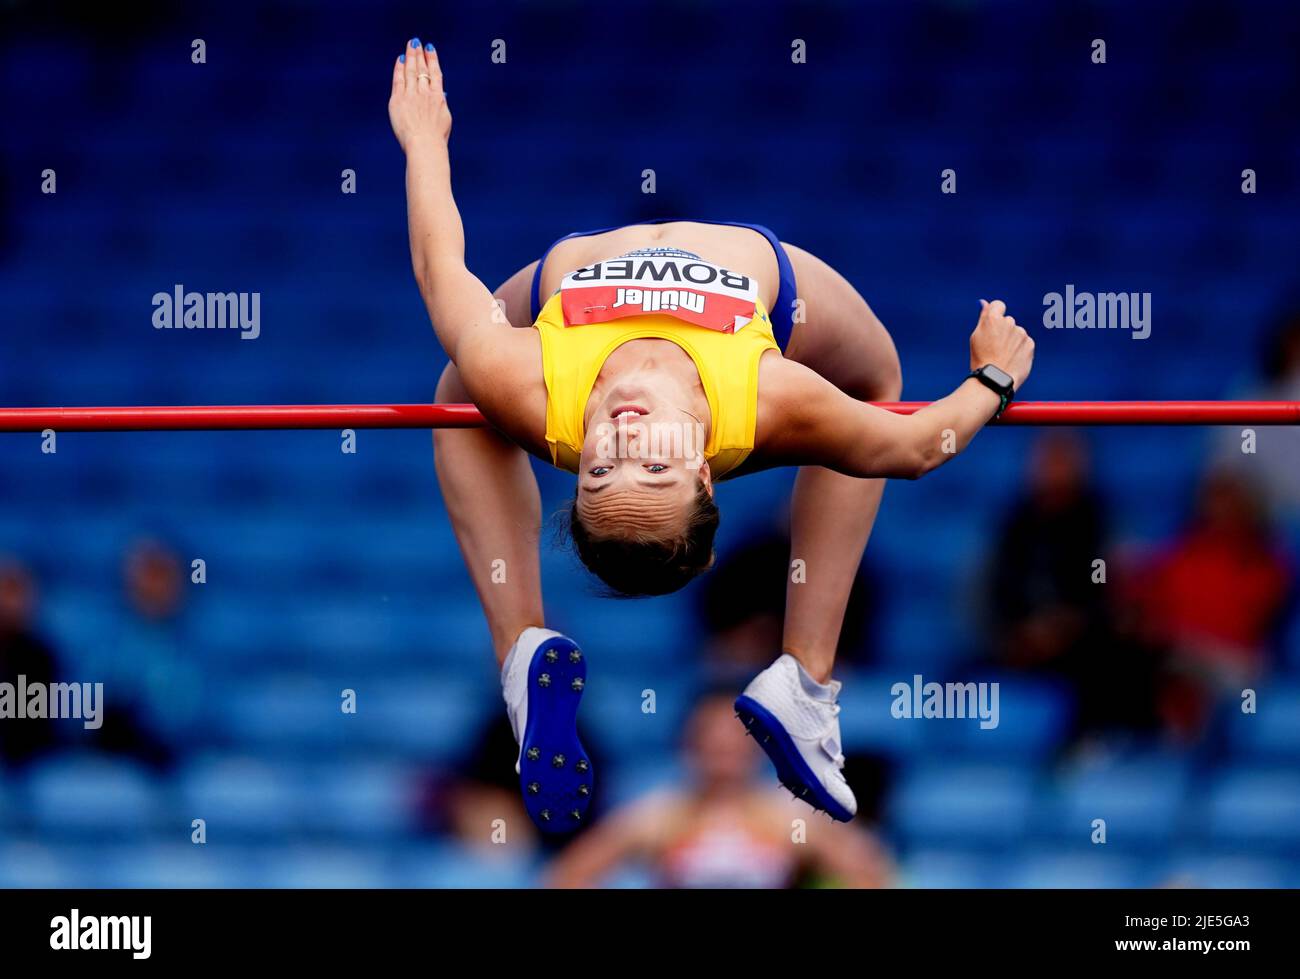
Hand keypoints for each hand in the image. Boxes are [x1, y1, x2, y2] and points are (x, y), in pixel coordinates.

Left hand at [389, 38, 451, 153]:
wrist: (424, 146)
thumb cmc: (436, 138)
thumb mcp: (445, 119)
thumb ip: (441, 103)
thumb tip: (441, 93)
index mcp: (438, 98)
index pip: (436, 73)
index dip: (432, 59)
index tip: (430, 48)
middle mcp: (425, 93)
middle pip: (422, 69)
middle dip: (419, 54)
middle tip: (416, 42)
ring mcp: (411, 96)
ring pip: (411, 70)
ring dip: (411, 56)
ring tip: (410, 45)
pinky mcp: (398, 100)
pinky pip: (398, 79)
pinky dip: (400, 68)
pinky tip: (401, 59)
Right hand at [970, 299, 1033, 389]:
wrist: (996, 379)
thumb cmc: (982, 359)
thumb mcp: (976, 337)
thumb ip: (983, 317)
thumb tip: (984, 302)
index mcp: (993, 319)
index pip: (998, 305)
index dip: (995, 314)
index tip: (993, 325)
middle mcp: (1009, 322)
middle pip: (1007, 321)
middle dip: (1003, 330)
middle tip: (995, 347)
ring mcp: (1021, 333)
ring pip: (1017, 332)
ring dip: (1012, 340)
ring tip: (1003, 356)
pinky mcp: (1030, 344)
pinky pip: (1025, 343)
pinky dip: (1020, 349)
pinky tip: (1012, 359)